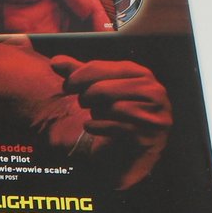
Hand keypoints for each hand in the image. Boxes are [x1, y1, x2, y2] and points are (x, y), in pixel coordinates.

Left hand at [46, 57, 172, 139]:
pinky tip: (91, 128)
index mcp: (140, 74)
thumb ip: (79, 74)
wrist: (129, 152)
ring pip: (112, 108)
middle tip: (83, 103)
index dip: (78, 76)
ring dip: (96, 113)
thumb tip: (56, 61)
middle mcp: (154, 91)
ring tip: (96, 115)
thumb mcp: (98, 91)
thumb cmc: (113, 116)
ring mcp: (155, 114)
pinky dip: (98, 128)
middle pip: (103, 89)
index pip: (100, 67)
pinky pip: (117, 128)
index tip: (66, 86)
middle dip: (87, 98)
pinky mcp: (150, 136)